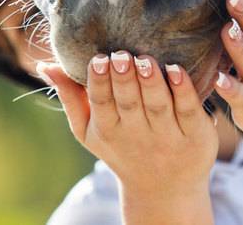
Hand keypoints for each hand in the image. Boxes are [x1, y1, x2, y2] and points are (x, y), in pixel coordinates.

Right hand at [38, 53, 217, 200]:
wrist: (164, 187)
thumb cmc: (122, 147)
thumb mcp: (89, 130)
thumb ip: (70, 97)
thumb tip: (46, 64)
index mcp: (108, 130)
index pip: (101, 104)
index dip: (99, 82)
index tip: (98, 59)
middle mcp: (137, 133)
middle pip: (128, 103)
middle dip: (124, 79)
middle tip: (121, 55)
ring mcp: (167, 135)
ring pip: (157, 106)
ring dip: (151, 82)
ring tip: (145, 60)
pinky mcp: (195, 134)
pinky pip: (188, 111)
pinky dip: (183, 91)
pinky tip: (177, 71)